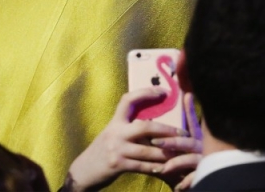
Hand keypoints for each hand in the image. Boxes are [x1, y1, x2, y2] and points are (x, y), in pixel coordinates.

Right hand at [66, 88, 201, 191]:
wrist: (82, 172)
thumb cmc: (101, 150)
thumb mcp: (111, 133)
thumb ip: (127, 127)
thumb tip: (152, 121)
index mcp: (115, 122)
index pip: (128, 100)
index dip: (146, 93)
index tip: (163, 91)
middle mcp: (115, 133)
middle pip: (146, 127)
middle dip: (167, 130)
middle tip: (182, 132)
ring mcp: (116, 149)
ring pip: (147, 150)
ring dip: (165, 152)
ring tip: (179, 152)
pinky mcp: (117, 165)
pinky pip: (142, 166)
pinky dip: (155, 166)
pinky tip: (166, 167)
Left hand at [154, 92, 202, 191]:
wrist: (198, 183)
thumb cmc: (185, 167)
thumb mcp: (178, 153)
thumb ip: (169, 142)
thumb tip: (151, 132)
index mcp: (196, 139)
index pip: (192, 123)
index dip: (190, 109)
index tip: (187, 95)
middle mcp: (202, 148)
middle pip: (188, 141)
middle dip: (171, 141)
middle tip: (155, 141)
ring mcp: (204, 161)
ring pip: (191, 159)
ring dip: (177, 162)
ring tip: (163, 168)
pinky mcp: (204, 176)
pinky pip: (196, 178)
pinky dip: (187, 182)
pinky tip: (178, 186)